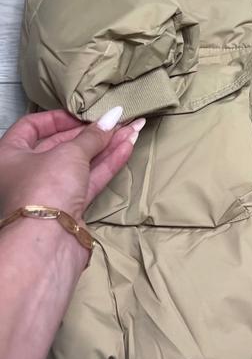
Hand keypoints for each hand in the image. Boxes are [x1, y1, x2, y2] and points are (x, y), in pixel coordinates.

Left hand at [0, 106, 143, 220]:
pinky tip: (127, 147)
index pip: (32, 126)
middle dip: (91, 132)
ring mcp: (49, 192)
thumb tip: (112, 117)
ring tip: (132, 129)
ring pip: (80, 163)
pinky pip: (89, 180)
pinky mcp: (69, 208)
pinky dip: (107, 164)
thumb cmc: (44, 188)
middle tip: (117, 120)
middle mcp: (26, 173)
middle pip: (60, 145)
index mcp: (9, 155)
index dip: (59, 117)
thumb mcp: (69, 152)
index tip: (84, 114)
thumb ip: (93, 135)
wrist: (47, 244)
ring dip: (106, 146)